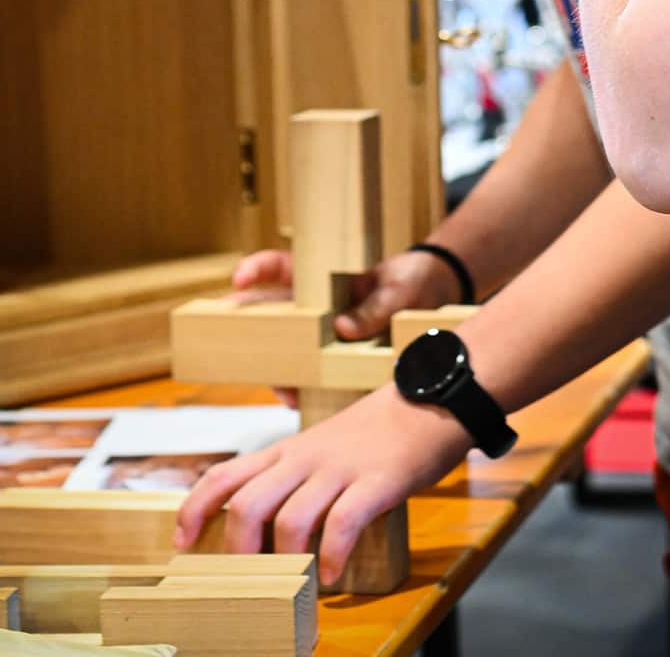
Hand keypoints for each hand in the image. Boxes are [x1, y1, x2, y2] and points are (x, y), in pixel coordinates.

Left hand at [173, 381, 469, 583]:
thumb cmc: (374, 432)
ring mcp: (339, 469)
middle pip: (249, 504)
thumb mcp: (320, 447)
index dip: (195, 509)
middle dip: (238, 551)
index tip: (182, 543)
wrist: (428, 400)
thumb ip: (292, 476)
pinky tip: (332, 574)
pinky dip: (332, 556)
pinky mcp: (375, 482)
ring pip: (291, 518)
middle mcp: (304, 458)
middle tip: (246, 582)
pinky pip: (343, 523)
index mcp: (286, 450)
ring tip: (293, 586)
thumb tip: (263, 525)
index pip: (225, 474)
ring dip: (286, 560)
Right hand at [231, 247, 467, 405]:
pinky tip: (303, 401)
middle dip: (247, 326)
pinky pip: (311, 375)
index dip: (256, 270)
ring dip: (278, 370)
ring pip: (287, 352)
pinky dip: (304, 389)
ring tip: (283, 390)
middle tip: (233, 340)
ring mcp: (322, 335)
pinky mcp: (335, 359)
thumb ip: (376, 306)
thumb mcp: (399, 288)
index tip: (240, 278)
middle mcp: (316, 306)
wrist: (435, 299)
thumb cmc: (411, 280)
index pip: (281, 268)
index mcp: (325, 278)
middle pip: (270, 314)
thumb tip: (343, 328)